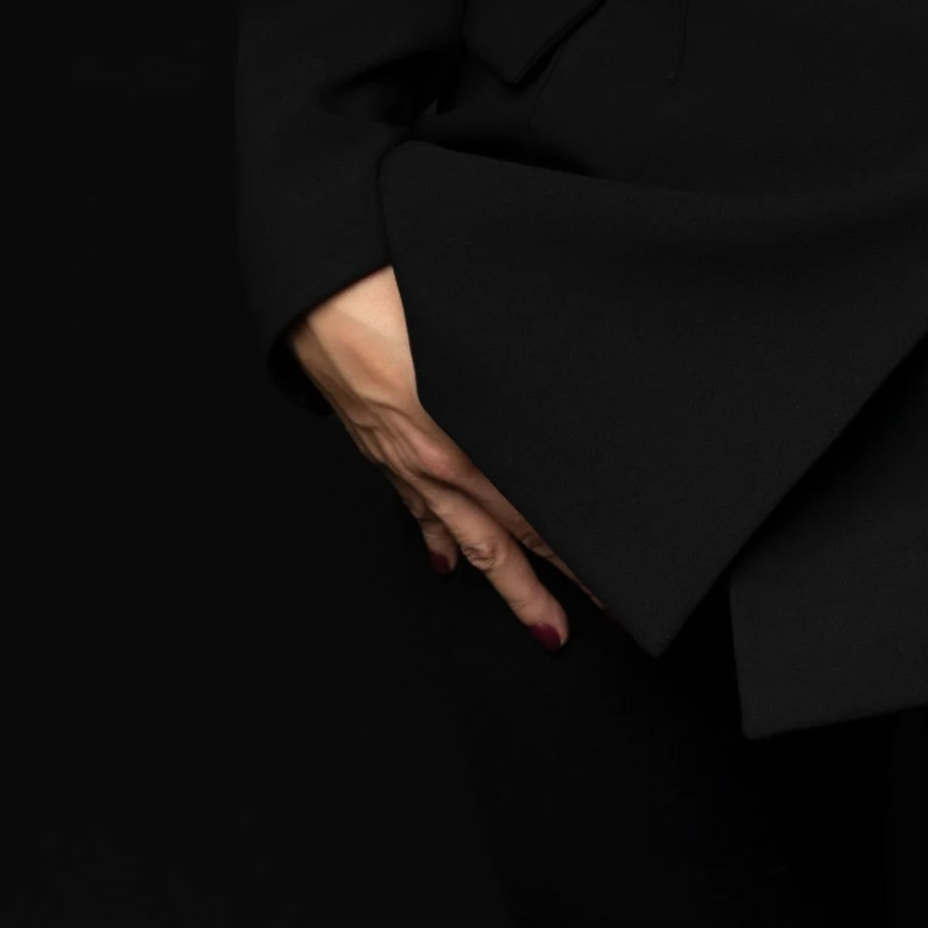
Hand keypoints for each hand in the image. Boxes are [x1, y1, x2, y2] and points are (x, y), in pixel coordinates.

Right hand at [289, 265, 602, 647]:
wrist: (320, 299)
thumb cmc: (395, 299)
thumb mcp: (477, 333)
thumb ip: (521, 374)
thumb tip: (563, 395)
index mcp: (464, 440)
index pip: (531, 513)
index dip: (571, 551)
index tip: (607, 579)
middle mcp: (437, 463)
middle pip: (502, 542)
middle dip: (539, 591)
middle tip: (571, 628)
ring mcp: (406, 462)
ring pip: (466, 537)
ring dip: (502, 579)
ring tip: (536, 619)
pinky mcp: (383, 450)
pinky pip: (419, 509)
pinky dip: (440, 539)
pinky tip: (450, 563)